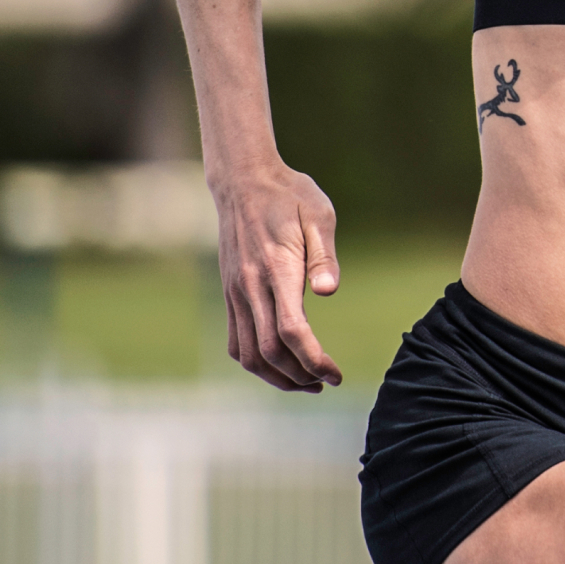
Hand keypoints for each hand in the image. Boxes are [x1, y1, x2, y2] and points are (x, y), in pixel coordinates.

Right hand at [210, 160, 343, 390]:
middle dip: (299, 376)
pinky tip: (279, 365)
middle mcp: (250, 286)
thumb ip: (324, 255)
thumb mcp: (318, 214)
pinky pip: (236, 341)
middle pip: (270, 352)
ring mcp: (235, 293)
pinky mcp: (229, 294)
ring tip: (306, 382)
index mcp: (277, 268)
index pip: (292, 330)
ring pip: (248, 354)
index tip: (335, 374)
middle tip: (326, 382)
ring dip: (277, 377)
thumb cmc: (290, 196)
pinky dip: (256, 363)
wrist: (244, 181)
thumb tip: (330, 291)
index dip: (314, 360)